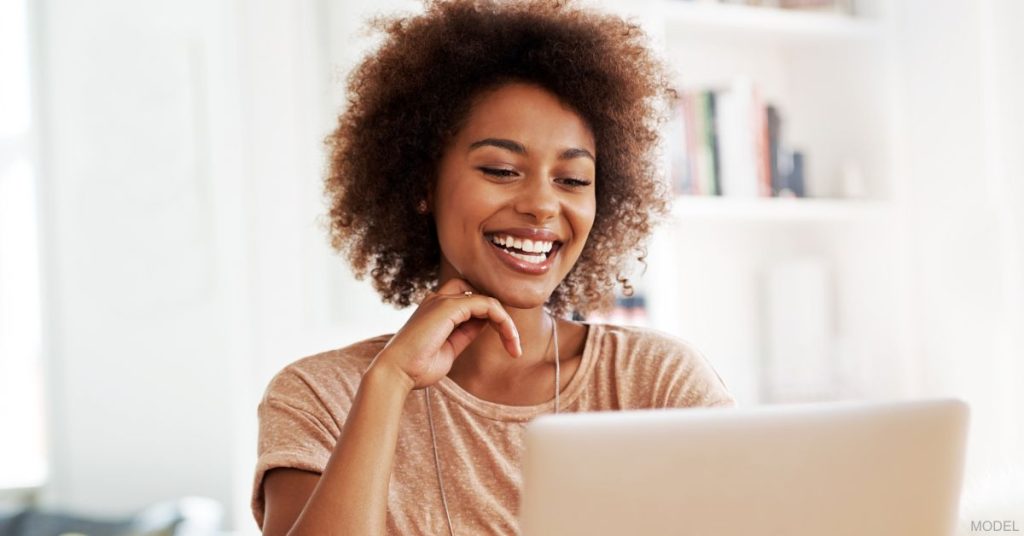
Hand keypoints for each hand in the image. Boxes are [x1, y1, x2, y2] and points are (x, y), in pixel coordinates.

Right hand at [370, 278, 521, 389]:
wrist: (396, 373)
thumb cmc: (418, 367)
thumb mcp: (450, 349)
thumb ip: (466, 334)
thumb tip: (485, 324)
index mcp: (436, 309)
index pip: (473, 303)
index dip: (493, 320)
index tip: (508, 345)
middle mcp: (438, 300)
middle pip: (481, 296)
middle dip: (501, 317)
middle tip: (513, 345)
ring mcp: (442, 301)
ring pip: (487, 300)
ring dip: (506, 322)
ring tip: (514, 347)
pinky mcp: (448, 307)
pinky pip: (486, 304)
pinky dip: (502, 320)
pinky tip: (508, 338)